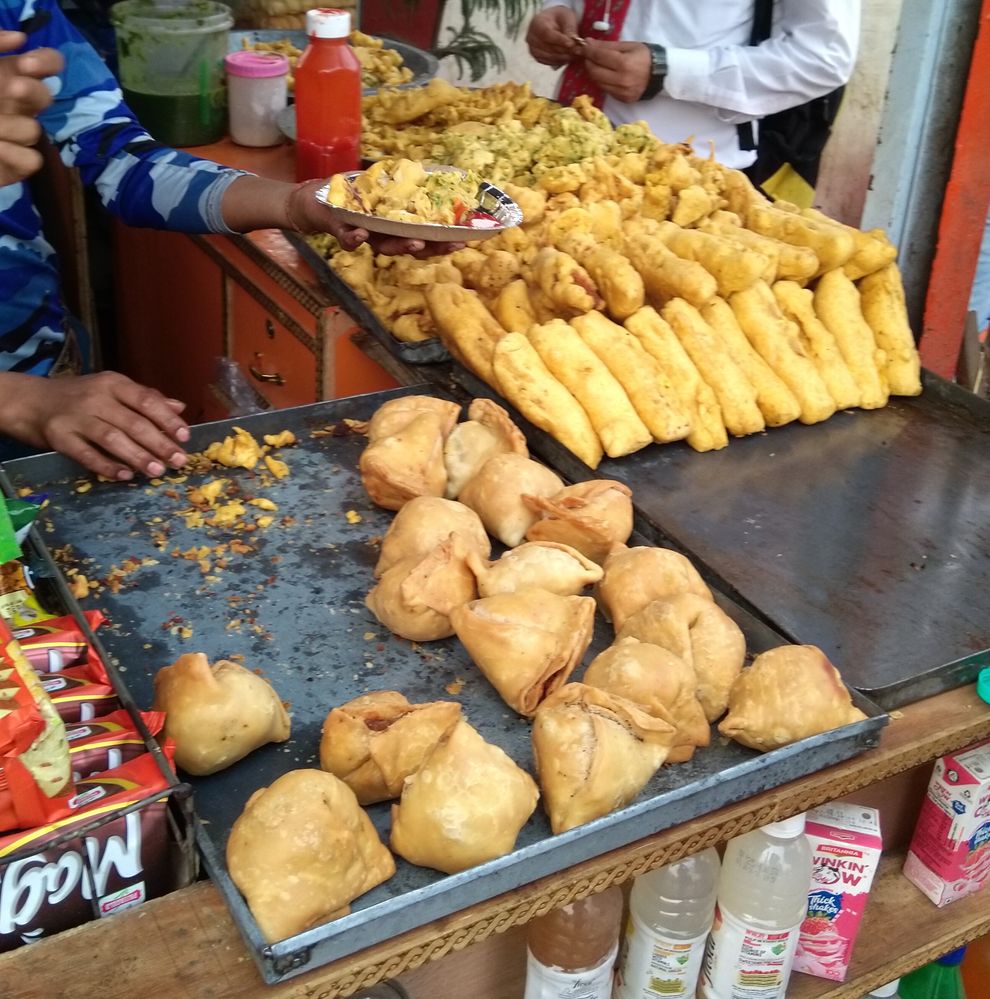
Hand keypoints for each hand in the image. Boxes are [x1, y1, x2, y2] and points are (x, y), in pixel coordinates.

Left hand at [0, 31, 62, 186]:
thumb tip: (19, 39)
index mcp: (3, 77)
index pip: (44, 65)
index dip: (46, 62)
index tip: (26, 63)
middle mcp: (12, 105)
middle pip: (46, 95)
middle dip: (33, 90)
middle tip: (13, 88)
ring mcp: (14, 136)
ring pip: (33, 129)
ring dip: (8, 126)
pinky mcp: (15, 165)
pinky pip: (32, 159)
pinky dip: (13, 154)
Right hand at [0, 371, 190, 479]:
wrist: (30, 401)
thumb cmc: (80, 396)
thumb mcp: (112, 389)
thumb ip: (145, 398)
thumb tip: (179, 407)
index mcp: (113, 383)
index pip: (146, 400)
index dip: (167, 419)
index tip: (185, 436)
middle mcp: (96, 398)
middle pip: (133, 422)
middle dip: (159, 444)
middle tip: (178, 461)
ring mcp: (76, 418)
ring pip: (112, 438)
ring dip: (137, 457)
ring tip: (157, 471)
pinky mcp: (59, 437)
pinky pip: (86, 454)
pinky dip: (107, 466)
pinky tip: (125, 476)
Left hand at [289, 179, 465, 257]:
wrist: (309, 199)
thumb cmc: (347, 192)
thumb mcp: (378, 182)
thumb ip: (400, 182)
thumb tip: (433, 170)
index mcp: (395, 223)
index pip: (424, 235)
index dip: (443, 240)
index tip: (465, 238)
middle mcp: (383, 234)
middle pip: (411, 246)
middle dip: (431, 247)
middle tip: (449, 244)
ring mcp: (363, 234)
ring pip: (386, 247)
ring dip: (400, 246)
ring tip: (415, 242)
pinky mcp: (339, 230)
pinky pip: (348, 239)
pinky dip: (354, 237)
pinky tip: (360, 234)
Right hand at [526, 5, 581, 67]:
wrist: (554, 24)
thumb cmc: (560, 18)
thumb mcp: (567, 17)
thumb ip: (569, 29)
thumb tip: (573, 43)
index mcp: (536, 23)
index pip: (546, 33)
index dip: (559, 40)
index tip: (571, 44)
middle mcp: (531, 37)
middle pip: (547, 47)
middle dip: (564, 50)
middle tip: (577, 50)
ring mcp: (533, 49)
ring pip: (548, 57)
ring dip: (563, 57)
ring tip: (575, 54)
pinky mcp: (538, 58)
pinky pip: (549, 62)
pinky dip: (560, 61)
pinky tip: (568, 57)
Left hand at [581, 40, 652, 102]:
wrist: (660, 74)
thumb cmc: (645, 56)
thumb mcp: (628, 46)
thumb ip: (608, 46)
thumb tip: (589, 44)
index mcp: (624, 64)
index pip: (598, 57)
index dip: (589, 51)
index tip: (584, 46)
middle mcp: (621, 80)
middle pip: (594, 72)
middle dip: (589, 62)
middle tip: (589, 56)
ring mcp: (621, 92)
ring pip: (598, 83)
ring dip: (594, 72)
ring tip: (598, 64)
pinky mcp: (622, 99)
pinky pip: (606, 90)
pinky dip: (603, 81)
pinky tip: (607, 74)